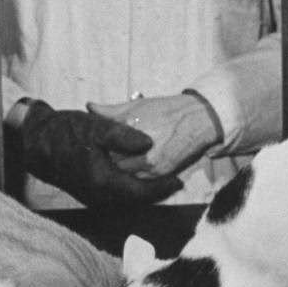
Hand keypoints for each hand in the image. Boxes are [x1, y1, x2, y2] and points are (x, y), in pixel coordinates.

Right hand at [17, 100, 181, 207]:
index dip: (162, 188)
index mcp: (103, 181)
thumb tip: (150, 145)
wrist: (37, 142)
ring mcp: (93, 196)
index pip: (140, 192)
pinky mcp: (89, 193)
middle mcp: (99, 195)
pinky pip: (117, 196)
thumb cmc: (66, 132)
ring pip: (126, 199)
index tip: (178, 181)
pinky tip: (138, 177)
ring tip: (162, 180)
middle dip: (157, 192)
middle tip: (176, 182)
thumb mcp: (97, 127)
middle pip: (136, 200)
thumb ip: (124, 136)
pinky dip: (131, 189)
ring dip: (145, 192)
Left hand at [87, 93, 220, 179]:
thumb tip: (89, 106)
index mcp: (129, 127)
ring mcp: (150, 162)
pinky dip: (135, 176)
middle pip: (112, 162)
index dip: (99, 147)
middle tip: (107, 157)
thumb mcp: (137, 106)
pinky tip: (135, 168)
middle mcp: (138, 147)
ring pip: (125, 174)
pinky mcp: (161, 172)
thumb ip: (111, 110)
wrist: (198, 119)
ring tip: (120, 163)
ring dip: (121, 170)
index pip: (103, 144)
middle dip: (108, 160)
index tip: (97, 146)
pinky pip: (140, 181)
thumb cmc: (165, 110)